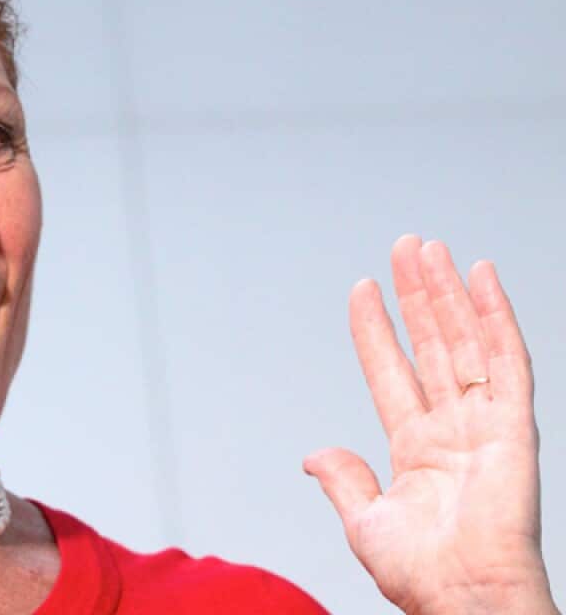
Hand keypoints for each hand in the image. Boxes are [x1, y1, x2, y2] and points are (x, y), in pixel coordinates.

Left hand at [304, 236, 557, 613]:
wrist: (463, 598)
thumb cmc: (422, 575)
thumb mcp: (365, 522)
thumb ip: (343, 480)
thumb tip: (313, 455)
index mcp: (415, 449)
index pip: (391, 370)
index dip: (377, 330)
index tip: (363, 289)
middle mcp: (451, 427)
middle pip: (430, 344)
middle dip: (416, 295)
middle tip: (405, 246)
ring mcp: (483, 422)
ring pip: (462, 339)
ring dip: (446, 292)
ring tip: (429, 248)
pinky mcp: (514, 425)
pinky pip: (506, 358)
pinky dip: (496, 315)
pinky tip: (482, 276)